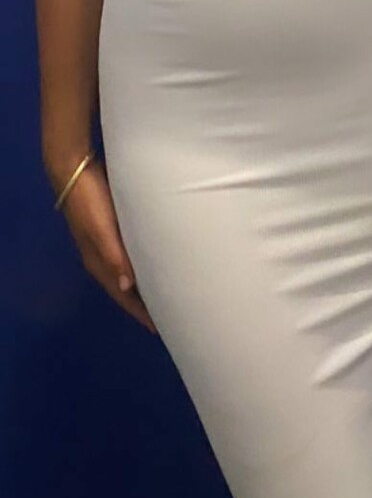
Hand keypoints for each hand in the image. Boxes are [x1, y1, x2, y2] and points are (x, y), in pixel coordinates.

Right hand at [58, 162, 157, 333]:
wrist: (75, 168)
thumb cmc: (89, 200)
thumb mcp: (101, 229)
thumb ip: (114, 256)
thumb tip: (128, 287)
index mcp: (99, 262)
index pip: (122, 295)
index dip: (139, 311)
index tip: (159, 328)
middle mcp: (103, 256)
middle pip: (127, 287)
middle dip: (145, 301)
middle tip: (171, 311)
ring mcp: (108, 241)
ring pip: (130, 269)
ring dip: (146, 280)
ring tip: (168, 288)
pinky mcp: (114, 225)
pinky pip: (132, 251)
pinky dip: (144, 260)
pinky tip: (157, 256)